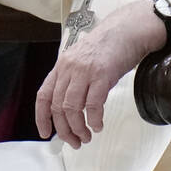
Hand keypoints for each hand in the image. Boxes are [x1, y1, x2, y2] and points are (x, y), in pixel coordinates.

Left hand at [35, 0, 166, 147]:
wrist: (128, 29)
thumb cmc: (109, 46)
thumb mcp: (83, 60)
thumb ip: (74, 80)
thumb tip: (71, 110)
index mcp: (62, 65)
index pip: (44, 96)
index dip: (42, 118)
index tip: (46, 133)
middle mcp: (69, 68)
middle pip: (58, 107)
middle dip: (64, 130)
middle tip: (74, 141)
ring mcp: (85, 71)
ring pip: (72, 109)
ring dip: (78, 128)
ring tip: (87, 136)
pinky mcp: (102, 74)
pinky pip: (92, 105)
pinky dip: (94, 120)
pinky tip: (98, 125)